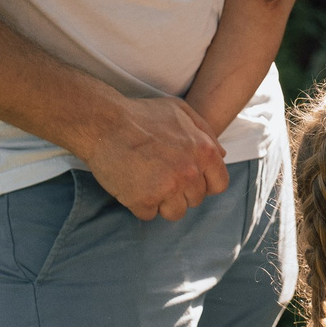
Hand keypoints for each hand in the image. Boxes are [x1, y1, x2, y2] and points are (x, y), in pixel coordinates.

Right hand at [74, 89, 228, 219]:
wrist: (105, 123)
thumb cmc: (142, 115)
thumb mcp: (181, 112)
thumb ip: (205, 133)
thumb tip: (220, 155)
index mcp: (204, 152)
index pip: (219, 185)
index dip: (204, 184)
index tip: (188, 179)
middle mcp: (190, 173)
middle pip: (195, 200)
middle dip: (180, 192)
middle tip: (159, 175)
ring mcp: (168, 189)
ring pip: (175, 212)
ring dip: (162, 202)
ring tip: (146, 182)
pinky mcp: (144, 201)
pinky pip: (149, 215)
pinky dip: (140, 204)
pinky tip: (131, 185)